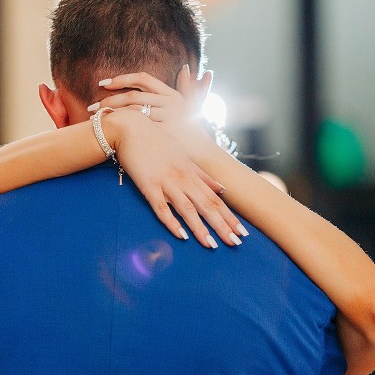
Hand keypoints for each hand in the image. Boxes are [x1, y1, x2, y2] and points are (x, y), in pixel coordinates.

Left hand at [92, 66, 215, 151]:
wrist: (203, 153)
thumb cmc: (194, 130)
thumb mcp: (193, 104)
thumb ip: (188, 86)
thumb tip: (185, 67)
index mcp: (172, 94)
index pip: (143, 79)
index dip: (122, 79)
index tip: (104, 83)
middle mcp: (170, 103)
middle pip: (133, 96)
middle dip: (110, 100)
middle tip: (92, 106)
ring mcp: (167, 118)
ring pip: (133, 111)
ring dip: (112, 114)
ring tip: (96, 118)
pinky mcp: (162, 134)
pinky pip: (137, 128)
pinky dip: (121, 128)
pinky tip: (108, 130)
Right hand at [104, 109, 247, 248]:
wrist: (132, 128)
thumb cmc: (157, 142)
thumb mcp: (183, 157)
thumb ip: (202, 175)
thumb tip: (221, 188)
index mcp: (192, 174)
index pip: (216, 199)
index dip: (230, 217)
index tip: (242, 232)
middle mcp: (183, 179)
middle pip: (207, 206)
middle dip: (222, 226)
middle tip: (236, 243)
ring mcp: (166, 182)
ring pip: (188, 209)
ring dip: (201, 228)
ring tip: (212, 245)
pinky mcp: (149, 186)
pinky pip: (161, 207)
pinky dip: (171, 221)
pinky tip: (181, 235)